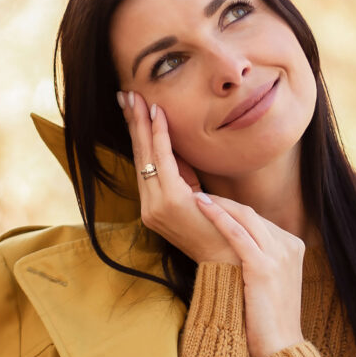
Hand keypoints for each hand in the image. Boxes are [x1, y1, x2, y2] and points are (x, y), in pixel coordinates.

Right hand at [118, 90, 240, 266]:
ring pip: (146, 155)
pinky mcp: (171, 203)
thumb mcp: (199, 198)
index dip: (137, 134)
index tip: (133, 108)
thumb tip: (178, 149)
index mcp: (154, 207)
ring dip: (142, 123)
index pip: (142, 163)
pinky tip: (157, 115)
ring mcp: (156, 207)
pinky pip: (163, 162)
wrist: (229, 262)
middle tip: (126, 94)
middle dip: (132, 123)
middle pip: (138, 156)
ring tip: (136, 97)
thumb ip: (186, 177)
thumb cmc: (221, 231)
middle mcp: (149, 207)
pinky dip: (160, 137)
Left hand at [194, 192, 305, 356]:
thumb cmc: (268, 320)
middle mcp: (289, 246)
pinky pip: (237, 234)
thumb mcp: (269, 282)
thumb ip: (259, 260)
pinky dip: (217, 217)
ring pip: (244, 217)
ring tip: (194, 196)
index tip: (210, 203)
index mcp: (292, 247)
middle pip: (251, 214)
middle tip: (197, 193)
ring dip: (217, 204)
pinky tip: (200, 206)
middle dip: (223, 202)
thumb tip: (234, 248)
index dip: (231, 209)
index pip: (258, 220)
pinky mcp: (263, 267)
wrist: (280, 347)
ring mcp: (279, 255)